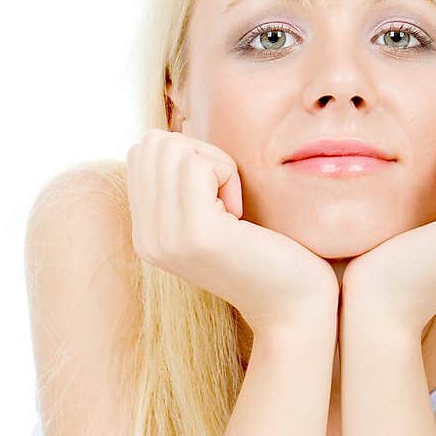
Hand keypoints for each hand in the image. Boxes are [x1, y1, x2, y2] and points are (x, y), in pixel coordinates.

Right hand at [127, 129, 338, 337]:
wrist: (293, 306)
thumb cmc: (266, 253)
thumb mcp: (213, 214)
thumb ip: (185, 182)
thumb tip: (180, 128)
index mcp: (146, 235)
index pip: (143, 153)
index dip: (188, 156)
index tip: (216, 196)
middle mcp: (147, 240)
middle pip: (154, 144)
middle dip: (199, 154)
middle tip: (227, 197)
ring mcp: (167, 239)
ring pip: (173, 149)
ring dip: (216, 165)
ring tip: (234, 207)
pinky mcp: (197, 234)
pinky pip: (198, 164)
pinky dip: (227, 174)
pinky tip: (241, 215)